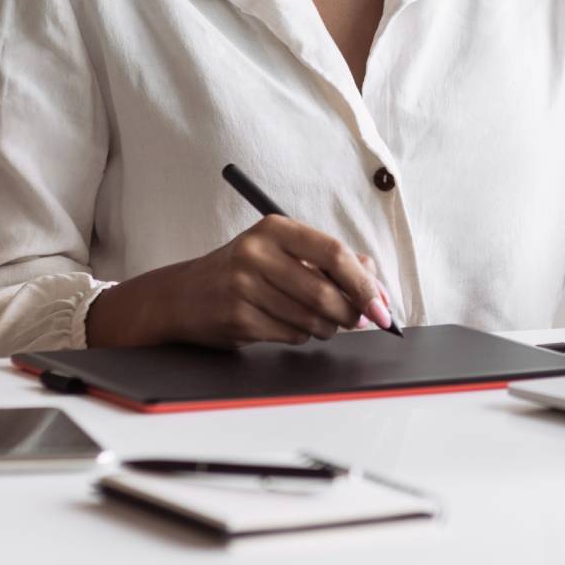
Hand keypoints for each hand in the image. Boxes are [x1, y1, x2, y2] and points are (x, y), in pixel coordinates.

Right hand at [86, 215, 393, 347]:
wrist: (183, 295)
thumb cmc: (244, 271)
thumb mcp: (282, 251)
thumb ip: (329, 261)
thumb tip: (375, 284)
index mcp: (275, 229)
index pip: (334, 252)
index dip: (364, 282)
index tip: (382, 304)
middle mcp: (256, 253)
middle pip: (325, 291)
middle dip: (352, 313)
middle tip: (361, 319)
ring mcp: (243, 286)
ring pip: (311, 318)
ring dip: (328, 327)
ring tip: (324, 323)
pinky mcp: (236, 318)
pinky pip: (290, 334)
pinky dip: (302, 336)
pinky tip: (292, 326)